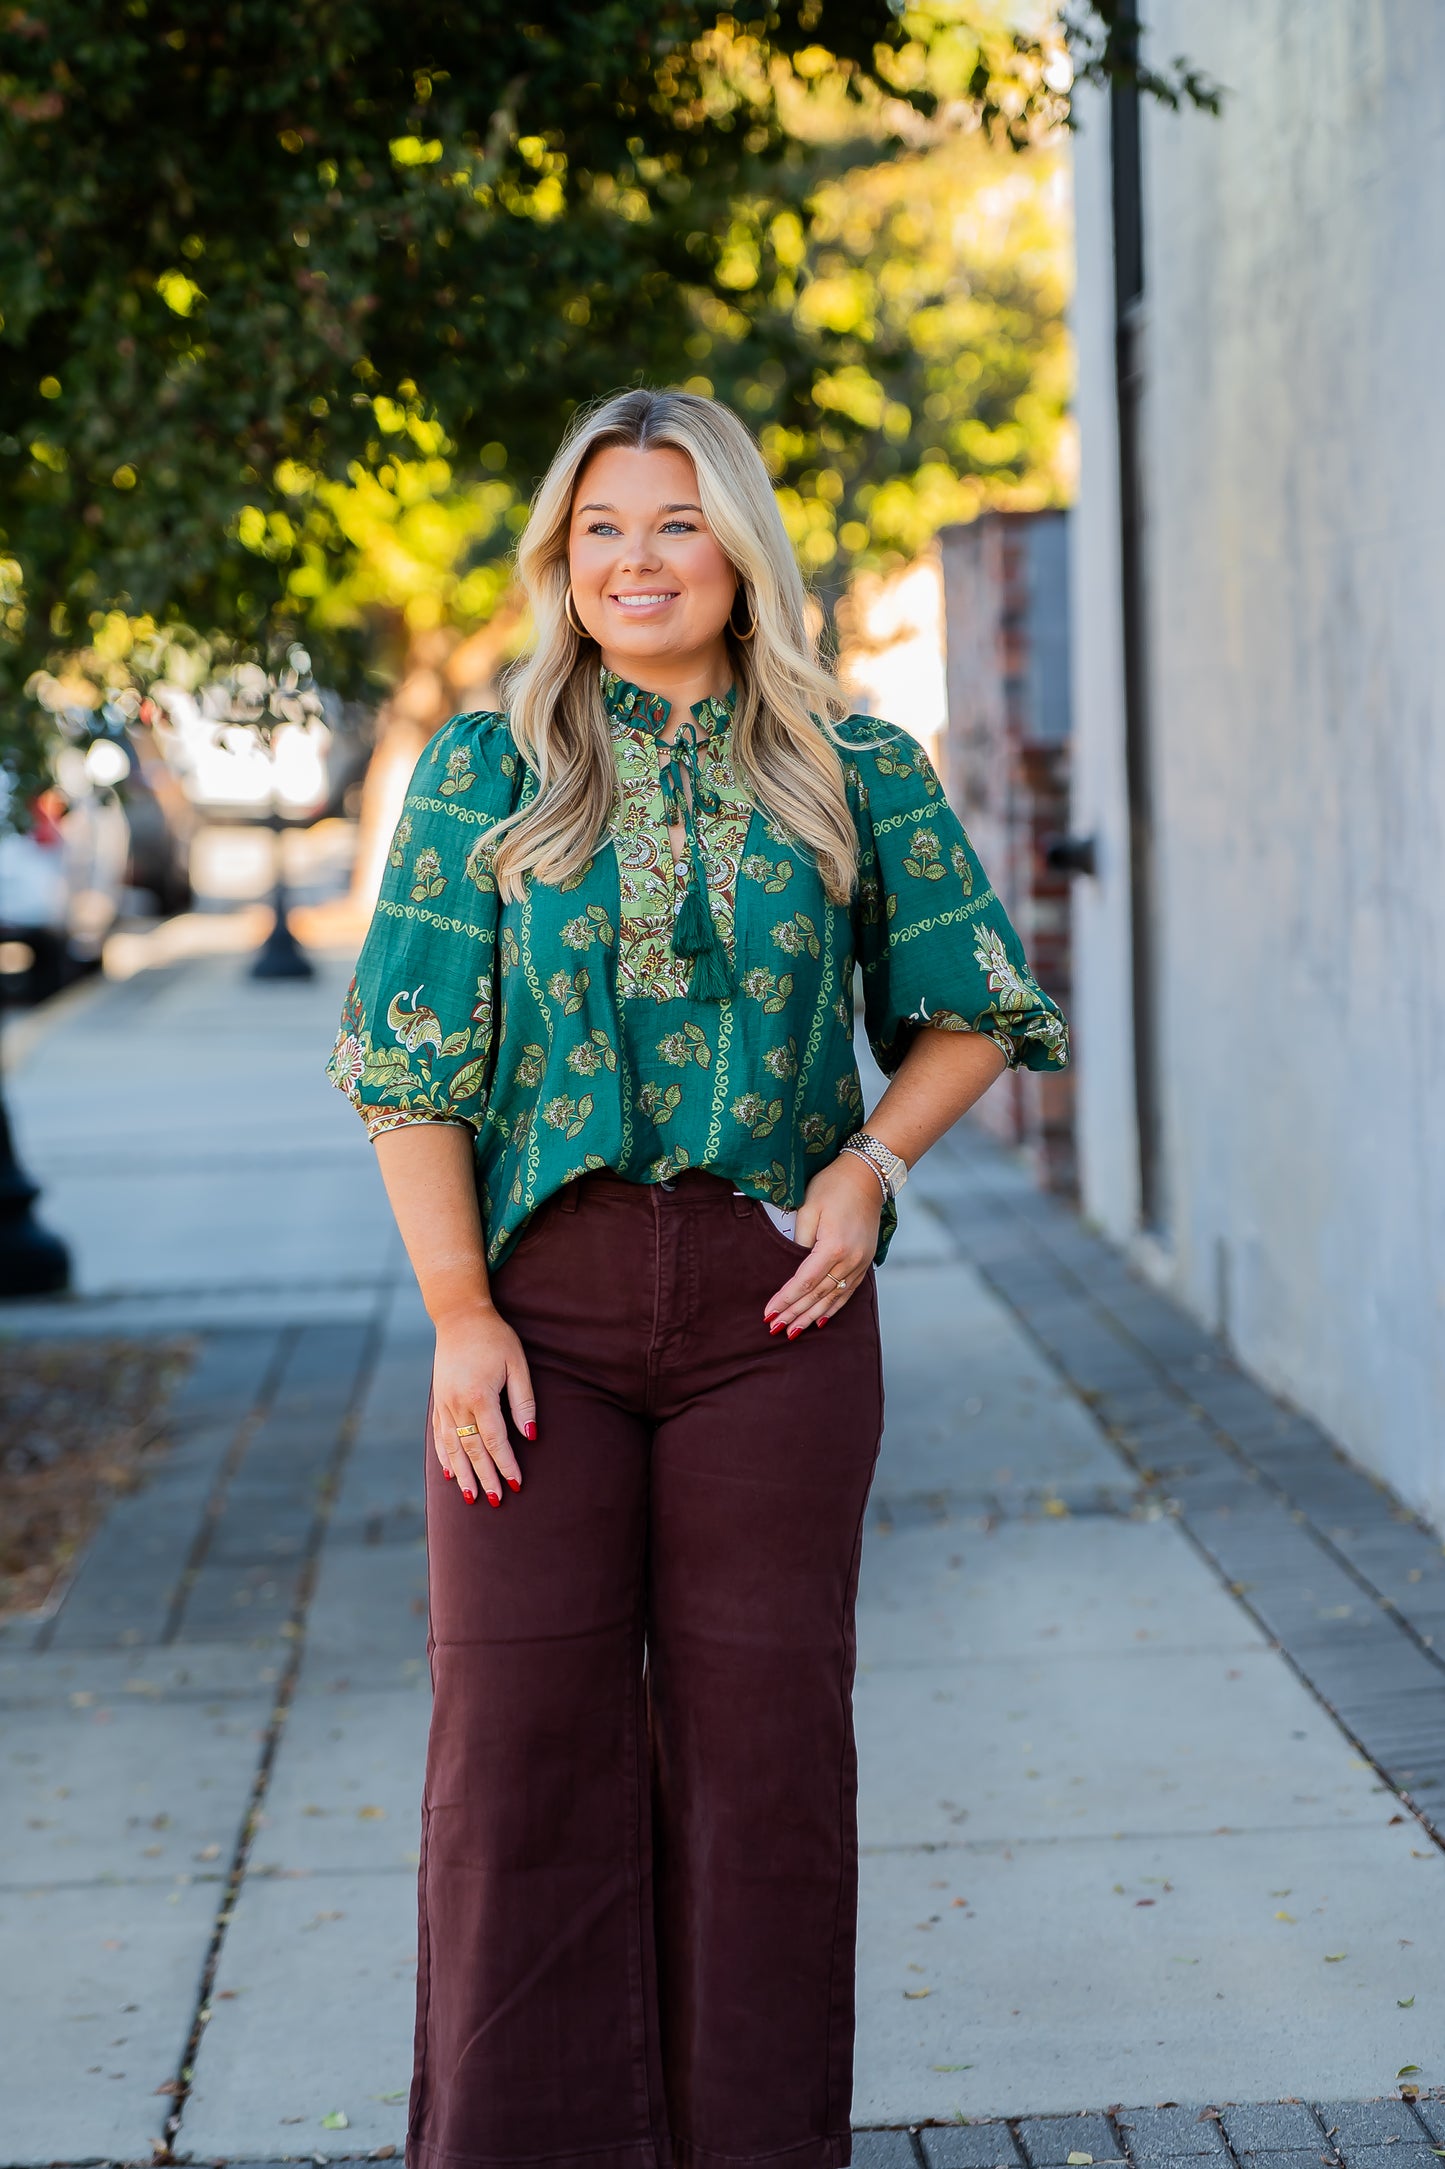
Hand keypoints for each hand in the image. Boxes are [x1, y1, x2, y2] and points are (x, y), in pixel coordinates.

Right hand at [429, 1302, 535, 1506]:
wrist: (459, 1317)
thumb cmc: (495, 1338)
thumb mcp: (517, 1363)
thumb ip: (523, 1400)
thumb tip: (531, 1435)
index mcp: (480, 1396)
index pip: (495, 1440)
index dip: (506, 1464)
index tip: (516, 1483)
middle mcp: (457, 1404)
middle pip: (472, 1450)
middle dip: (485, 1477)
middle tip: (495, 1500)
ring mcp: (444, 1404)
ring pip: (452, 1448)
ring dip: (463, 1474)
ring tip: (471, 1497)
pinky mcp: (438, 1401)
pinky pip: (440, 1435)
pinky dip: (444, 1456)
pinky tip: (450, 1473)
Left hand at [763, 1151, 884, 1337]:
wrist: (868, 1176)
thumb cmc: (833, 1186)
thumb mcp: (809, 1208)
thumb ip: (799, 1240)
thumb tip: (792, 1265)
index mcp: (834, 1247)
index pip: (804, 1282)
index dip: (785, 1300)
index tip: (768, 1313)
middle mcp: (850, 1260)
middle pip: (818, 1295)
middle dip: (795, 1314)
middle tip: (775, 1329)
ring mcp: (860, 1263)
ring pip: (833, 1298)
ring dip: (811, 1316)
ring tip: (793, 1332)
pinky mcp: (865, 1261)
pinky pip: (848, 1292)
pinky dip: (833, 1308)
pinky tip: (821, 1320)